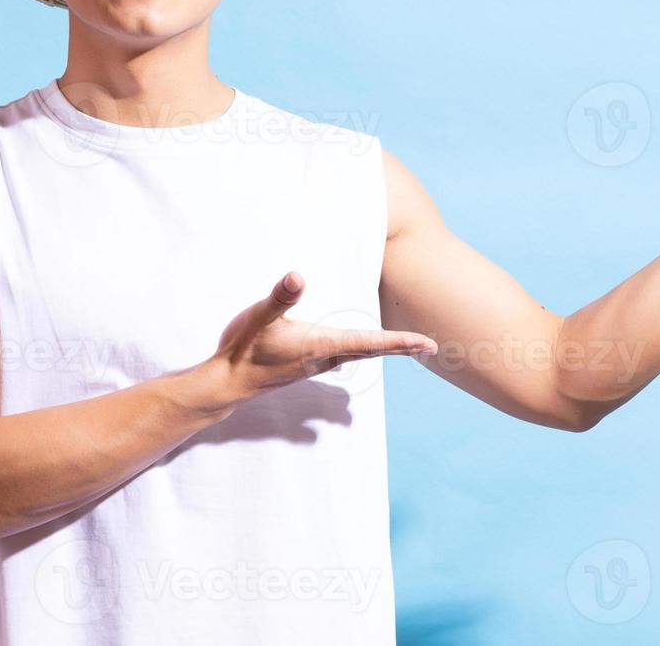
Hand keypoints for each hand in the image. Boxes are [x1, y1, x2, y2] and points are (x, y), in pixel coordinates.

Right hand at [211, 271, 437, 402]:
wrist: (227, 384)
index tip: (427, 343)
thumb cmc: (242, 349)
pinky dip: (364, 351)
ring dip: (384, 349)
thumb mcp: (259, 318)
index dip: (400, 342)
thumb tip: (298, 277)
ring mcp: (316, 363)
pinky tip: (363, 350)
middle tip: (433, 346)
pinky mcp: (306, 364)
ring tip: (408, 345)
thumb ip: (279, 298)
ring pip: (359, 355)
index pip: (369, 343)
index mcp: (320, 345)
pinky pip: (345, 357)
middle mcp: (324, 357)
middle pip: (372, 351)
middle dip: (402, 347)